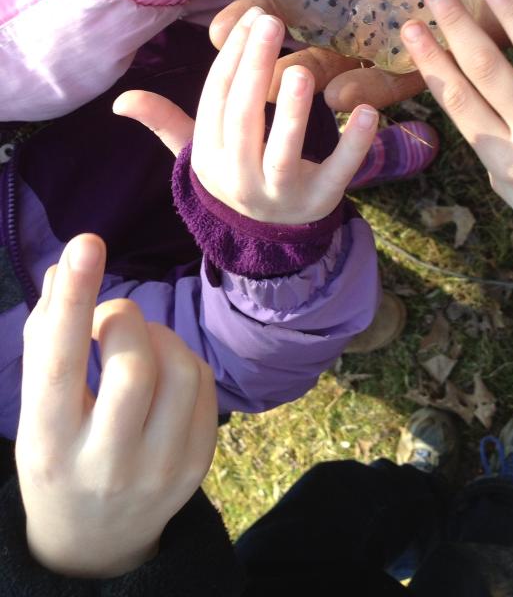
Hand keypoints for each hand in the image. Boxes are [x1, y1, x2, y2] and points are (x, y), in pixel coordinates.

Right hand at [16, 234, 217, 577]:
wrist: (94, 542)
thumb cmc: (58, 454)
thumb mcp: (36, 410)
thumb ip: (46, 338)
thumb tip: (67, 267)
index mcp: (49, 443)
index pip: (59, 364)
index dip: (73, 301)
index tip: (87, 242)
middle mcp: (104, 463)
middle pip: (132, 366)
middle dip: (123, 320)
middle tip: (109, 321)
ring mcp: (159, 470)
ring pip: (180, 371)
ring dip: (160, 336)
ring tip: (138, 345)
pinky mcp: (197, 466)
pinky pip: (204, 386)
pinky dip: (183, 360)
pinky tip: (163, 373)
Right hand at [113, 7, 378, 223]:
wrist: (265, 241)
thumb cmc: (235, 176)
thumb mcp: (199, 152)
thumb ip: (166, 122)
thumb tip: (121, 101)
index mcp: (210, 154)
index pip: (217, 98)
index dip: (232, 57)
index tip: (250, 19)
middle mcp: (239, 174)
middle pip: (243, 117)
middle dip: (255, 67)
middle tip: (272, 21)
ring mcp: (280, 191)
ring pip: (282, 151)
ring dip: (291, 112)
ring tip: (302, 71)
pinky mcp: (320, 201)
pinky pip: (338, 173)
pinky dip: (355, 145)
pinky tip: (369, 113)